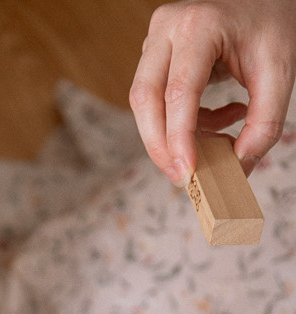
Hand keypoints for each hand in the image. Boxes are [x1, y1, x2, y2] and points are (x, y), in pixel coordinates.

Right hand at [130, 0, 295, 183]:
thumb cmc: (270, 24)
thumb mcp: (278, 73)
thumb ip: (264, 124)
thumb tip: (238, 167)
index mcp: (199, 26)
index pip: (178, 92)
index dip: (179, 138)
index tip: (188, 172)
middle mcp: (168, 28)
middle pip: (146, 99)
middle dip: (160, 145)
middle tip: (182, 177)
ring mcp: (157, 39)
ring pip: (145, 102)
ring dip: (172, 135)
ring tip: (212, 142)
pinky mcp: (156, 53)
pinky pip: (156, 99)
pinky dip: (181, 123)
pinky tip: (214, 120)